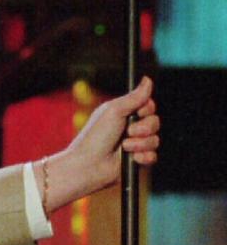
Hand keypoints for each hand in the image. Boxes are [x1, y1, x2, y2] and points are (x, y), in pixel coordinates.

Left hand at [38, 76, 159, 213]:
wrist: (89, 164)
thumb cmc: (96, 136)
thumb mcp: (114, 111)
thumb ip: (134, 97)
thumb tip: (148, 79)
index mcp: (123, 113)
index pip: (148, 106)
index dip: (147, 109)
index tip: (137, 112)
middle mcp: (130, 128)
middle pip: (155, 122)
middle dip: (144, 128)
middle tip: (128, 132)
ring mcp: (134, 144)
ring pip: (155, 140)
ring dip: (141, 143)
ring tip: (124, 147)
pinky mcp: (137, 160)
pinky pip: (153, 156)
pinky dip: (143, 157)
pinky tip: (131, 158)